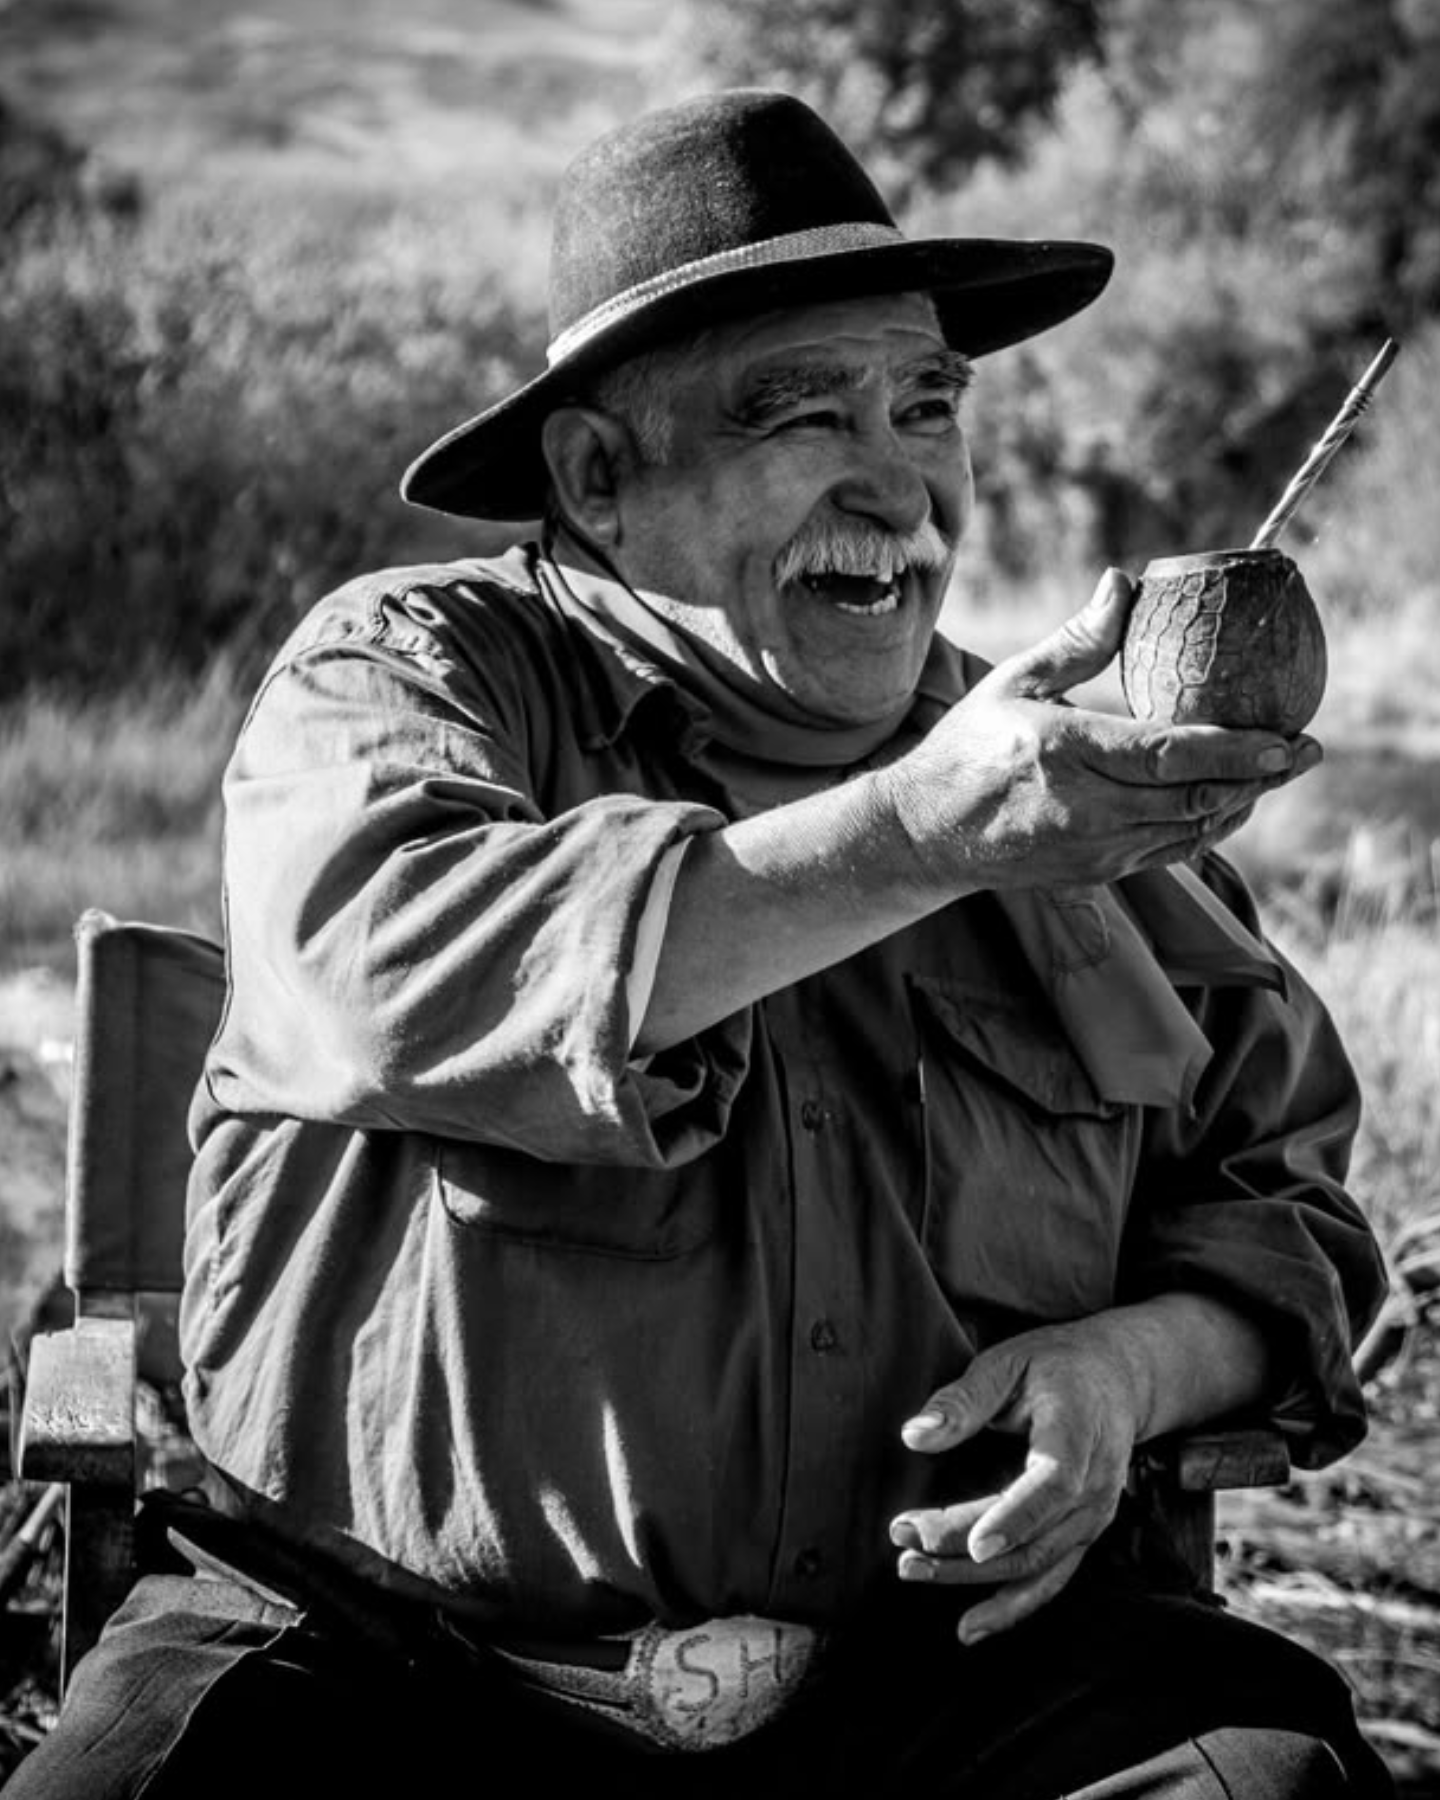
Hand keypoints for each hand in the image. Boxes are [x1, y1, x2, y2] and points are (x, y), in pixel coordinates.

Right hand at [876, 569, 1320, 895]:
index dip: (1238, 751)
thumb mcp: (1012, 682)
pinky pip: (1169, 851)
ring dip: (1241, 803)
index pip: (1169, 755)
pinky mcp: (1095, 872)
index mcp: (1064, 752)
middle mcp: (1084, 807)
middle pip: (1195, 797)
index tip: (1287, 737)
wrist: (926, 834)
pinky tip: (1229, 804)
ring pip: (1190, 829)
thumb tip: (1123, 584)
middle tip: (1305, 751)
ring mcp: (1092, 847)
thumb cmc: (967, 748)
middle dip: (1260, 777)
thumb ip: (1076, 641)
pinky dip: (1208, 828)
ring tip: (1276, 773)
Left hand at [889, 1317, 1153, 1643]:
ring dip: (973, 1580)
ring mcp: (1093, 1519)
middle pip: (1034, 1537)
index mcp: (1078, 1433)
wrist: (1117, 1379)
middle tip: (903, 1540)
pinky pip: (1048, 1580)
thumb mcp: (1008, 1362)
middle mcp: (1095, 1487)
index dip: (1016, 1517)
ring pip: (1035, 1566)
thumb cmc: (1055, 1365)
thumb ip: (963, 1400)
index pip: (1054, 1484)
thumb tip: (914, 1437)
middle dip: (964, 1550)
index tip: (974, 1544)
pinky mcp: (1081, 1535)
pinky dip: (1011, 1607)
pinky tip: (969, 1627)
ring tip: (912, 1569)